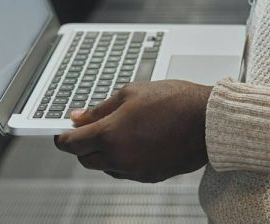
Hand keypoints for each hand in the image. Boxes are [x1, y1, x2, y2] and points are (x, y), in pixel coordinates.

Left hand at [54, 80, 211, 182]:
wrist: (207, 121)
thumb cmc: (175, 101)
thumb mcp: (132, 92)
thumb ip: (101, 107)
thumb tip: (78, 117)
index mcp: (111, 134)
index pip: (73, 144)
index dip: (63, 138)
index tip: (62, 132)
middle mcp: (119, 157)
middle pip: (86, 158)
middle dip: (84, 144)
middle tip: (91, 127)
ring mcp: (134, 170)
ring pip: (105, 166)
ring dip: (104, 152)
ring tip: (121, 129)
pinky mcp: (148, 177)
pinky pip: (125, 171)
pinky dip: (123, 158)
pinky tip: (136, 140)